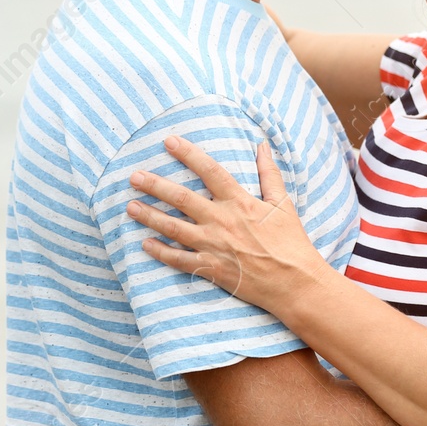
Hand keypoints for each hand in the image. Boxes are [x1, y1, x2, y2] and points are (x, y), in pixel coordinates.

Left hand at [125, 136, 324, 312]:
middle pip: (182, 198)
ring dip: (150, 216)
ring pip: (174, 227)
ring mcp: (214, 245)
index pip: (210, 171)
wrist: (296, 283)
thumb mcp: (283, 203)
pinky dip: (161, 252)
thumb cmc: (292, 243)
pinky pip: (179, 259)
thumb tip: (262, 145)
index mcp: (240, 201)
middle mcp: (222, 221)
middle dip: (155, 185)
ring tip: (130, 206)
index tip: (168, 142)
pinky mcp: (211, 268)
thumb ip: (270, 173)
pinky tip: (145, 243)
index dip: (188, 154)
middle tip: (134, 177)